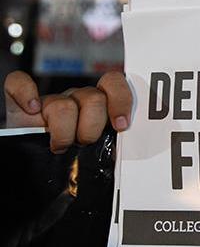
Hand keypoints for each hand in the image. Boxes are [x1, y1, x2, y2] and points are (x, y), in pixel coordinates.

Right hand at [4, 71, 131, 152]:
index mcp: (99, 104)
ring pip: (63, 105)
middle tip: (85, 142)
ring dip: (64, 133)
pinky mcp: (19, 105)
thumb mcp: (100, 149)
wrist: (38, 164)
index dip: (121, 101)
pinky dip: (25, 94)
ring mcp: (49, 101)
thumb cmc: (76, 157)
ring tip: (61, 146)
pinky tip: (32, 110)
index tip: (121, 125)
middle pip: (93, 98)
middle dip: (92, 127)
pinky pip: (18, 83)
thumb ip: (115, 140)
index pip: (114, 82)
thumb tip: (133, 145)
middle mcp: (75, 98)